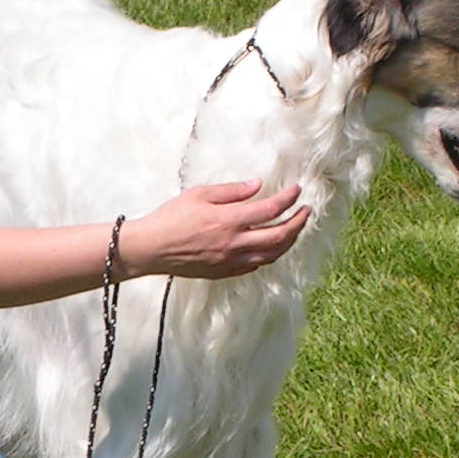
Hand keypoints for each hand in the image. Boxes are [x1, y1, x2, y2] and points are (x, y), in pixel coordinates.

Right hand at [118, 181, 307, 280]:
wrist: (152, 249)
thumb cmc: (171, 218)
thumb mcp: (200, 194)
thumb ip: (232, 191)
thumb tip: (257, 186)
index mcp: (229, 220)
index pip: (271, 209)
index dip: (289, 198)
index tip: (296, 190)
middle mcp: (235, 243)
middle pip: (280, 235)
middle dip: (299, 222)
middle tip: (306, 211)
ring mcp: (231, 261)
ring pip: (272, 254)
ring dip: (289, 241)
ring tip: (295, 228)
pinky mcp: (225, 272)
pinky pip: (257, 264)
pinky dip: (270, 254)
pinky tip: (271, 245)